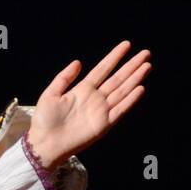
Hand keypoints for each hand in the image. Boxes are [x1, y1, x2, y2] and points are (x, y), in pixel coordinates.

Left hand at [27, 40, 150, 168]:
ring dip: (135, 79)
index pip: (102, 69)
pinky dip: (130, 100)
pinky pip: (120, 110)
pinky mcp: (103, 125)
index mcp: (82, 90)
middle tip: (145, 53)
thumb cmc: (44, 121)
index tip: (126, 45)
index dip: (114, 57)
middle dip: (131, 66)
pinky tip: (140, 88)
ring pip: (122, 91)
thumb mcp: (50, 95)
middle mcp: (95, 98)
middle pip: (117, 78)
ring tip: (147, 66)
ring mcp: (100, 111)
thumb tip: (78, 62)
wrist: (44, 144)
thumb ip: (63, 78)